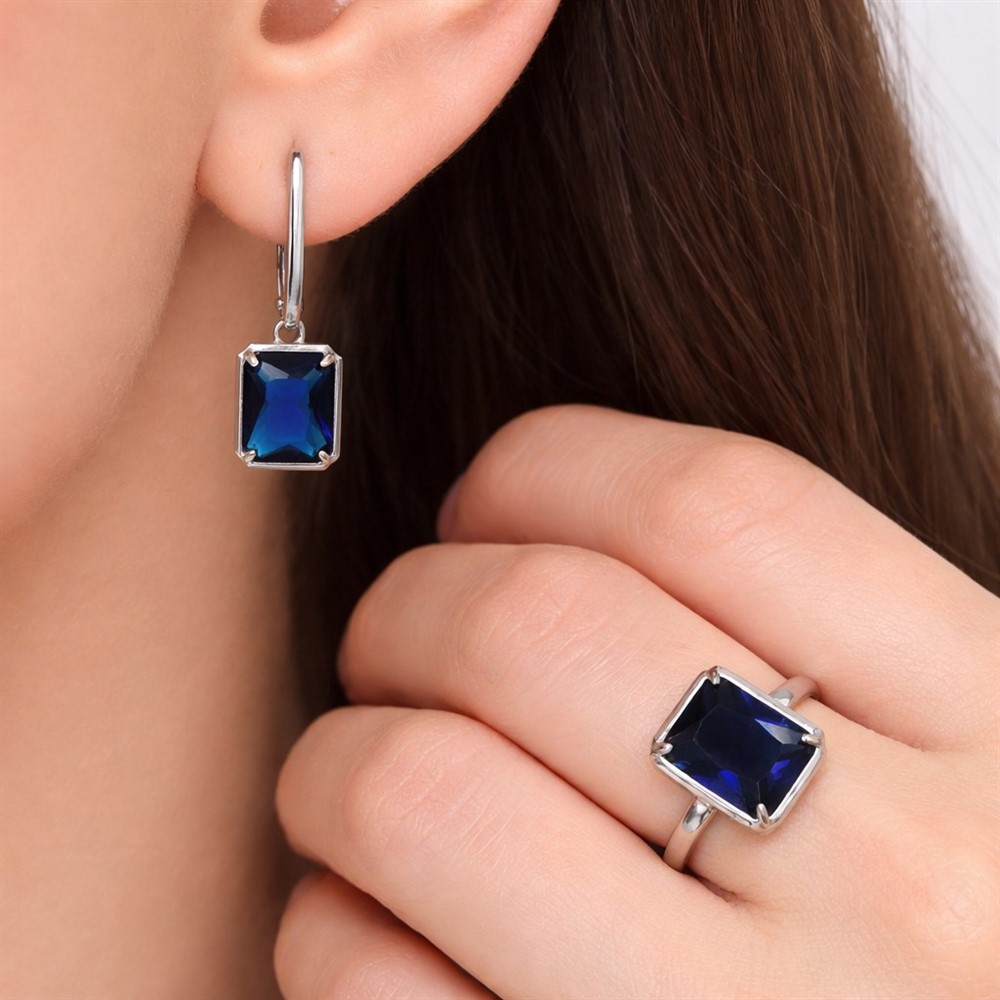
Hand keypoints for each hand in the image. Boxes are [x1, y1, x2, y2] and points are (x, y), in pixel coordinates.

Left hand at [273, 405, 998, 998]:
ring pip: (418, 789)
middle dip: (407, 606)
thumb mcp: (961, 772)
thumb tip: (532, 533)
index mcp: (999, 733)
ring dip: (341, 759)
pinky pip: (368, 983)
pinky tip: (395, 936)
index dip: (546, 466)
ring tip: (366, 783)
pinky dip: (336, 931)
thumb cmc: (941, 949)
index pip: (714, 501)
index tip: (487, 504)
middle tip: (401, 649)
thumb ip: (804, 654)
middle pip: (533, 623)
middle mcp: (902, 887)